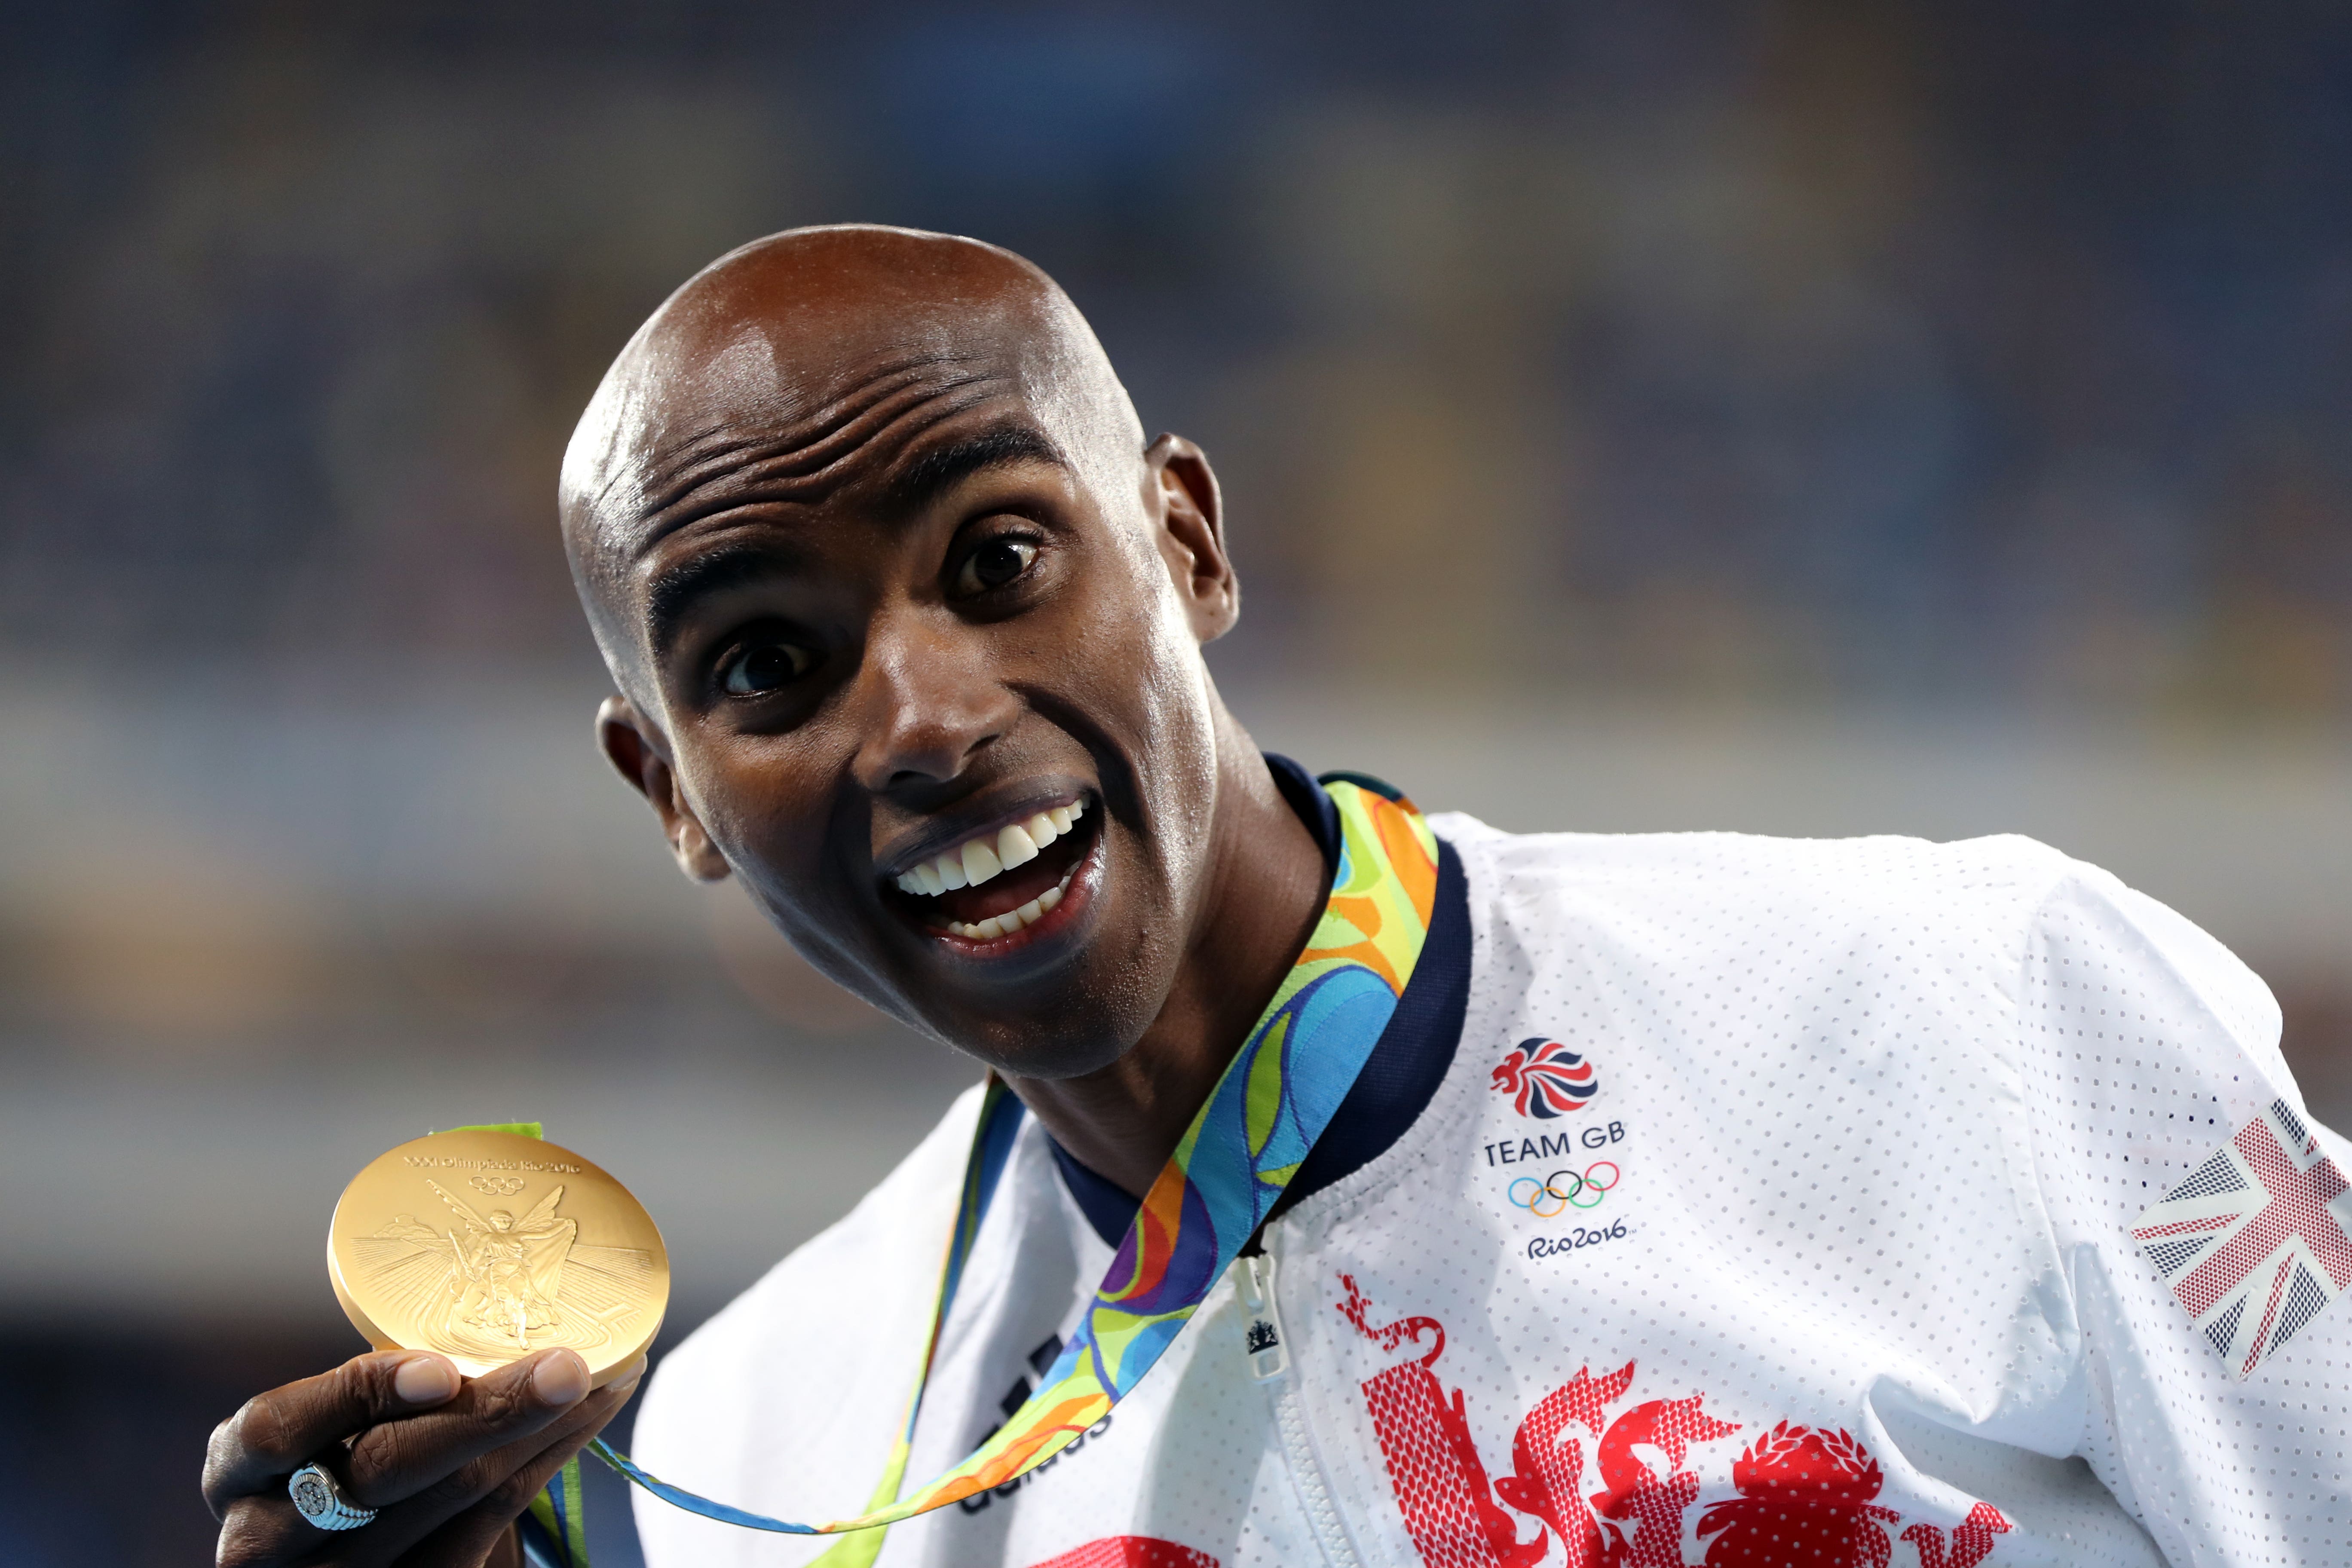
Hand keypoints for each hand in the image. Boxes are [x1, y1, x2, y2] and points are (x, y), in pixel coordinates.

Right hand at [204, 1347, 641, 1567]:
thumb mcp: (324, 1427)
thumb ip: (378, 1391)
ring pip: (452, 1506)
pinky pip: (486, 1534)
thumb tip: (496, 1300)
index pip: (280, 1430)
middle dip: (489, 1412)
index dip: (359, 1396)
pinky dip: (546, 1468)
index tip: (442, 1367)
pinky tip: (587, 1421)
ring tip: (606, 1376)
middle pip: (385, 1474)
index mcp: (237, 1469)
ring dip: (543, 1434)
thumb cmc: (331, 1461)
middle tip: (569, 1364)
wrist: (337, 1556)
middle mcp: (266, 1538)